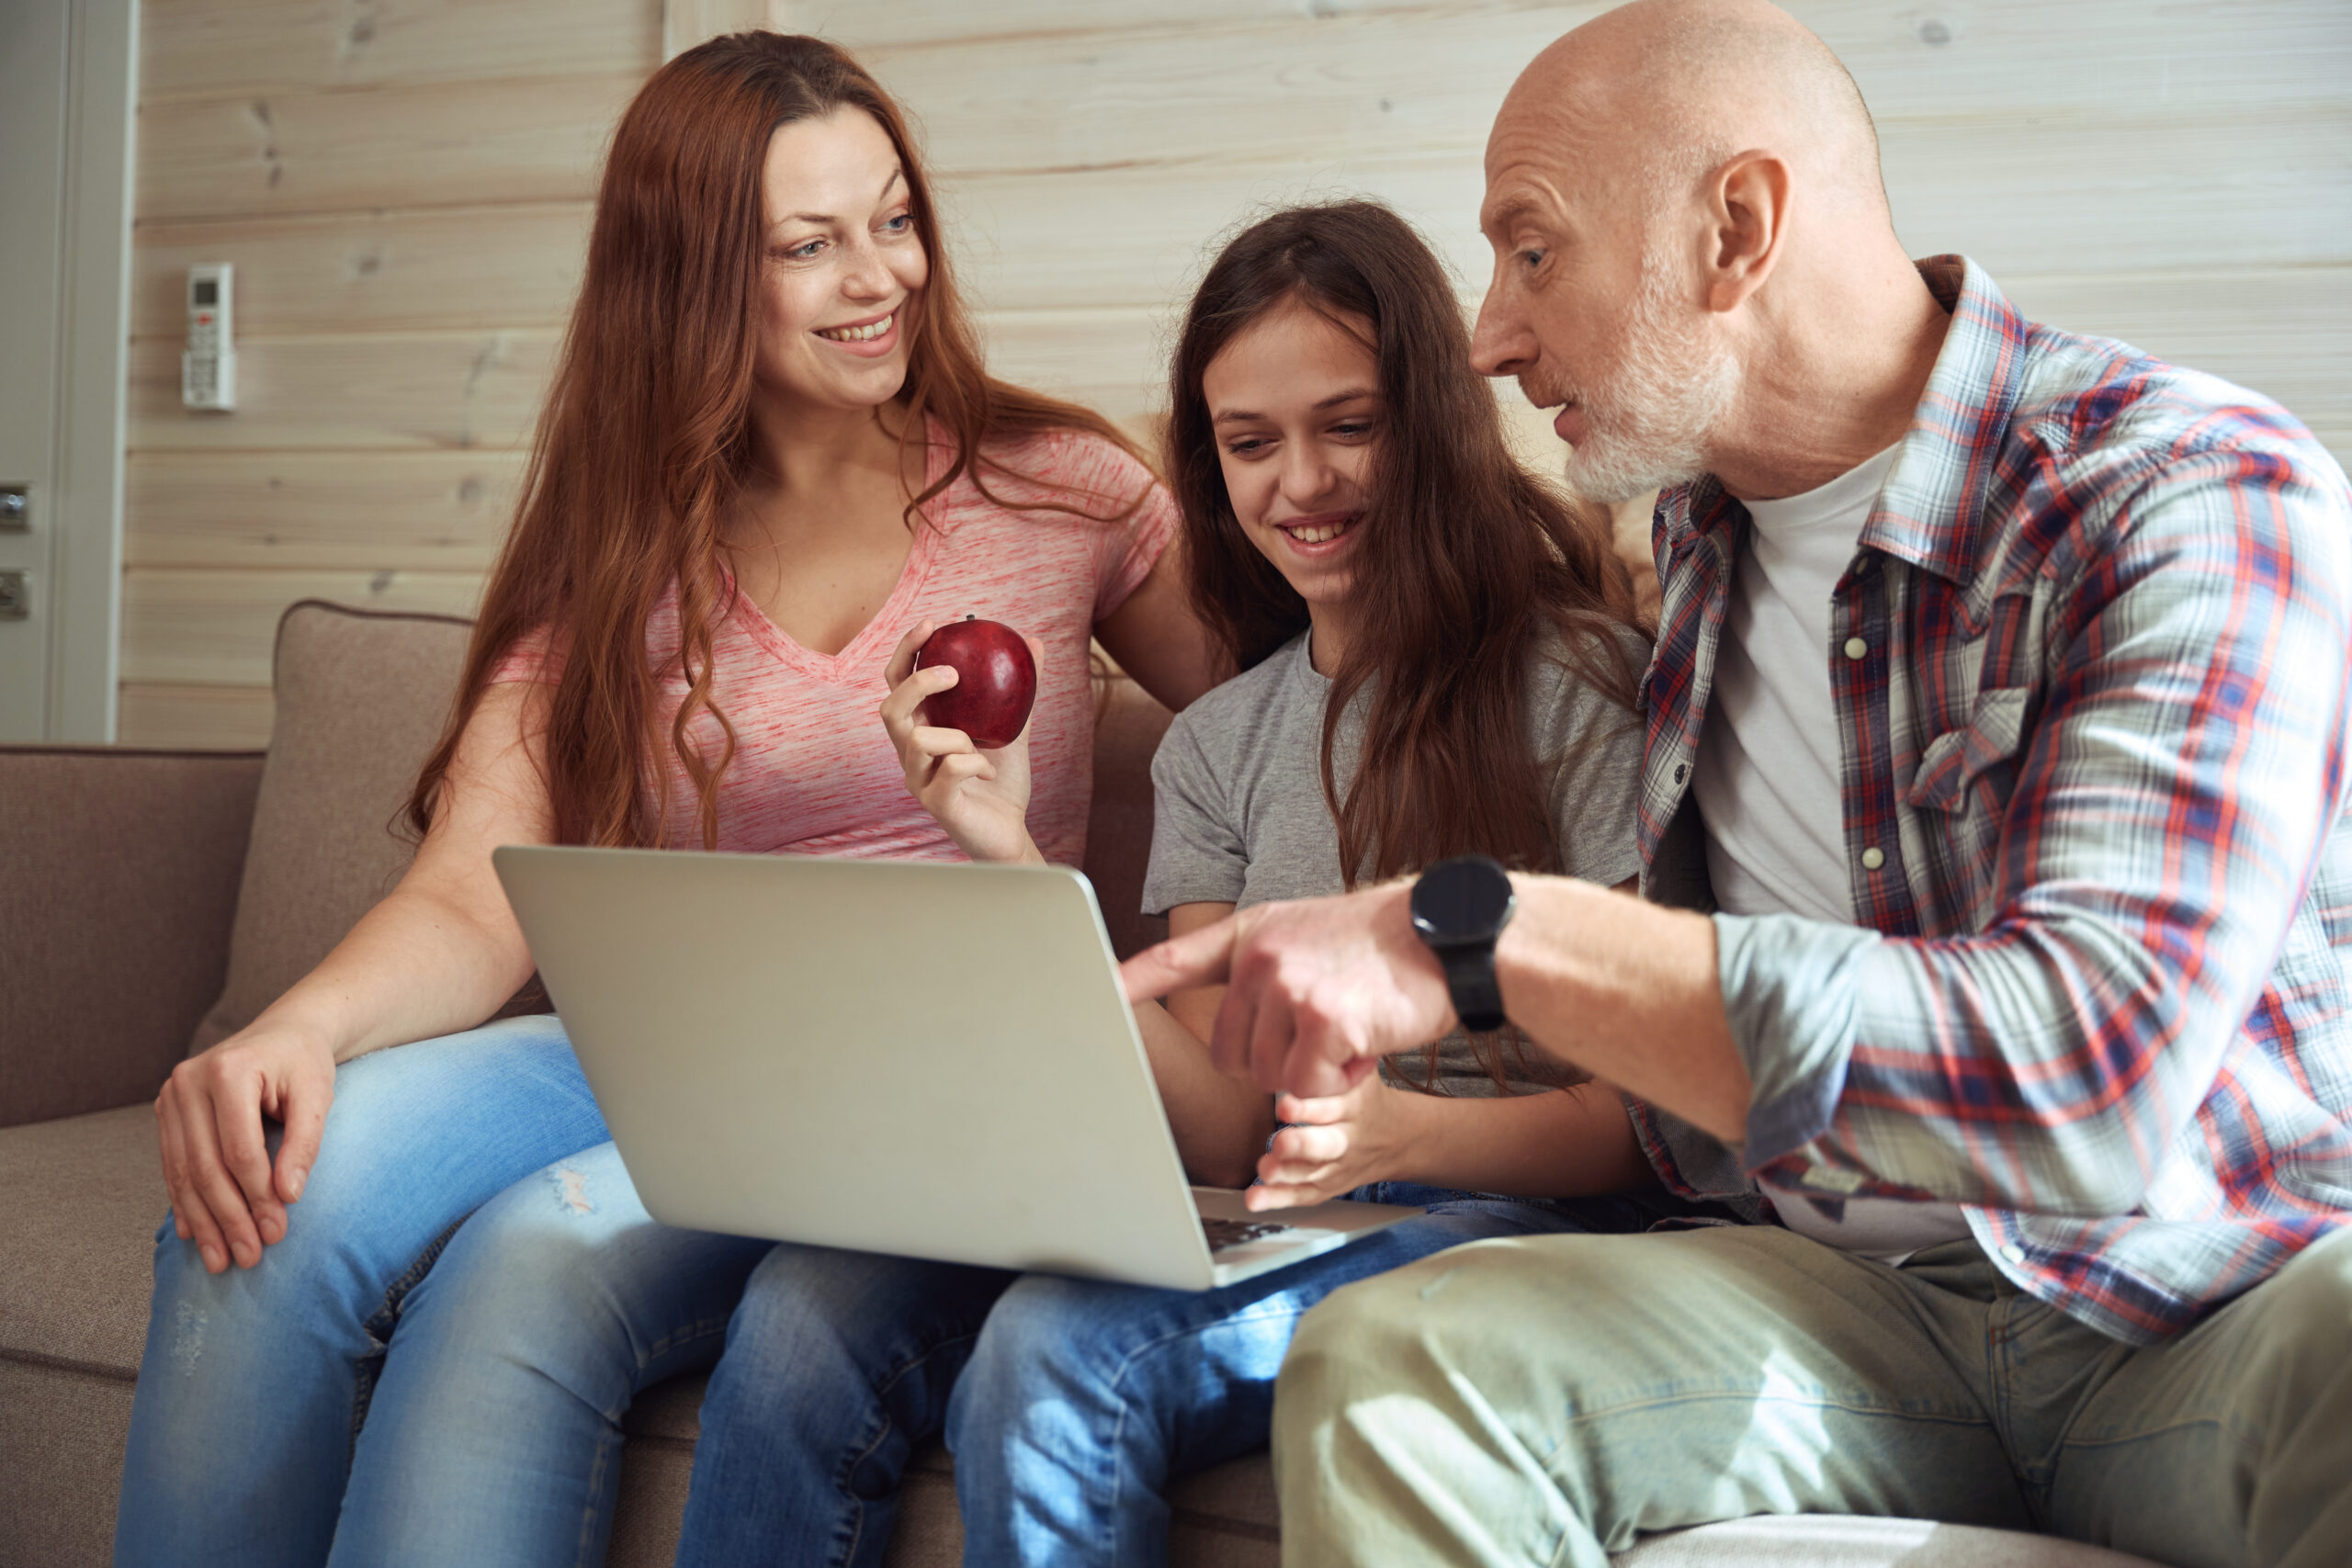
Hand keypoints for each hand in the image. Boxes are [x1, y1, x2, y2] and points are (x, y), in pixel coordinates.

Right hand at [153, 1018, 335, 1273]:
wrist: (284, 1032)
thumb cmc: (304, 1063)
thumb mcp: (317, 1095)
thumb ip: (305, 1143)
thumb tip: (288, 1197)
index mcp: (229, 1071)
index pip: (240, 1150)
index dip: (257, 1197)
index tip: (277, 1233)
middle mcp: (189, 1082)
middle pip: (207, 1167)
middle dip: (228, 1219)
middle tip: (248, 1258)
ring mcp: (171, 1095)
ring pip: (184, 1173)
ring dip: (203, 1221)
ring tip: (220, 1260)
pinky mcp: (166, 1110)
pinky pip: (173, 1165)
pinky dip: (185, 1202)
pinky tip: (193, 1233)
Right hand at [879, 620, 1044, 863]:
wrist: (1011, 831)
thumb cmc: (1001, 780)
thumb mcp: (1015, 727)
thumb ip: (1021, 689)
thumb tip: (1033, 642)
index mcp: (921, 728)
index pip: (897, 683)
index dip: (906, 651)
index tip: (931, 624)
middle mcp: (910, 753)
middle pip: (889, 708)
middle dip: (917, 684)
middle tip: (952, 674)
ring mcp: (918, 780)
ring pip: (918, 741)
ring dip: (957, 735)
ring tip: (981, 746)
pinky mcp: (935, 803)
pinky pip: (950, 769)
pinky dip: (976, 762)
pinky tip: (989, 771)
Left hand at [1120, 882, 1455, 1095]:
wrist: (1447, 937)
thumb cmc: (1385, 947)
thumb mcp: (1309, 935)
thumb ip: (1266, 968)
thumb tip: (1240, 1020)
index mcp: (1252, 934)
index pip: (1177, 960)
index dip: (1132, 981)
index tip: (1095, 991)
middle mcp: (1259, 957)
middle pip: (1231, 1055)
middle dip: (1273, 1064)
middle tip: (1321, 1035)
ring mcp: (1287, 986)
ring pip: (1267, 1077)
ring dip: (1311, 1073)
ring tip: (1349, 1029)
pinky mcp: (1321, 1019)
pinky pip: (1307, 1086)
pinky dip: (1338, 1081)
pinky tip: (1364, 1043)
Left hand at [1247, 1072, 1417, 1210]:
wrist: (1399, 1137)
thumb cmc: (1365, 1096)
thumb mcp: (1360, 1072)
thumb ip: (1334, 1055)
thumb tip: (1304, 1019)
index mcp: (1356, 1105)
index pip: (1335, 1105)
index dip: (1310, 1106)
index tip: (1284, 1103)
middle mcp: (1347, 1137)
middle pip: (1327, 1145)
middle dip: (1302, 1145)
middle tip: (1278, 1143)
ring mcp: (1337, 1165)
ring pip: (1313, 1173)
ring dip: (1287, 1174)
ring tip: (1265, 1169)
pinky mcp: (1326, 1185)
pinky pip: (1303, 1195)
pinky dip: (1278, 1199)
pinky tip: (1255, 1198)